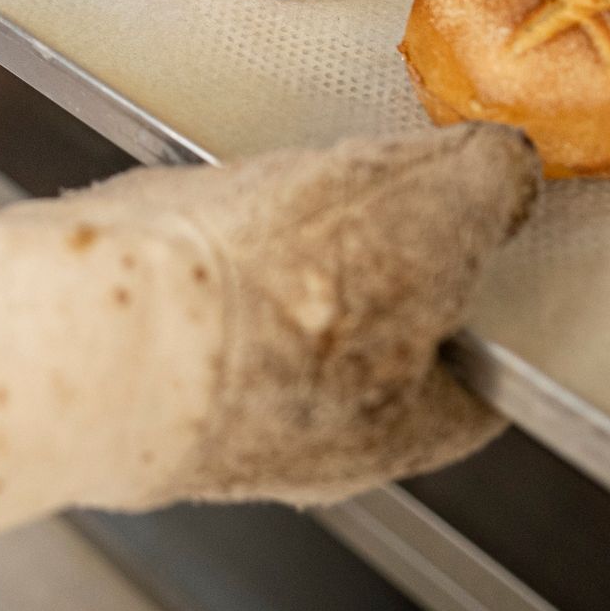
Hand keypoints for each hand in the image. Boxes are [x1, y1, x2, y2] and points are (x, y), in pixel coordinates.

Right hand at [0, 123, 537, 591]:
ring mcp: (209, 409)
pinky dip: (182, 242)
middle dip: (362, 260)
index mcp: (406, 429)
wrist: (101, 321)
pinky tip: (175, 207)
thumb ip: (488, 184)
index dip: (485, 302)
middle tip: (354, 183)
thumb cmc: (272, 297)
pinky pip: (176, 292)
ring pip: (265, 312)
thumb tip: (508, 169)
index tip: (481, 239)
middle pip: (369, 341)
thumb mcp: (432, 205)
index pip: (477, 378)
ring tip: (256, 184)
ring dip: (263, 242)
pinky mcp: (124, 364)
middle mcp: (307, 441)